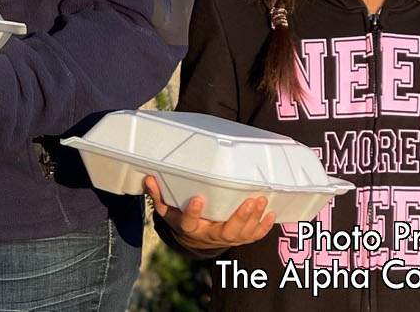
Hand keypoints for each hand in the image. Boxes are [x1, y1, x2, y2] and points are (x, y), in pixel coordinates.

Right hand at [144, 176, 276, 251]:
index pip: (190, 223)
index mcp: (191, 229)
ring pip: (243, 234)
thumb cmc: (181, 219)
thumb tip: (149, 178)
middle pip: (226, 231)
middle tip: (249, 200)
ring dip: (254, 218)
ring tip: (261, 200)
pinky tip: (270, 213)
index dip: (194, 212)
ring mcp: (227, 239)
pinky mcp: (240, 239)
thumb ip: (158, 195)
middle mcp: (210, 236)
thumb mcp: (167, 209)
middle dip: (240, 216)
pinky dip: (263, 227)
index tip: (198, 198)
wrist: (195, 240)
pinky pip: (253, 237)